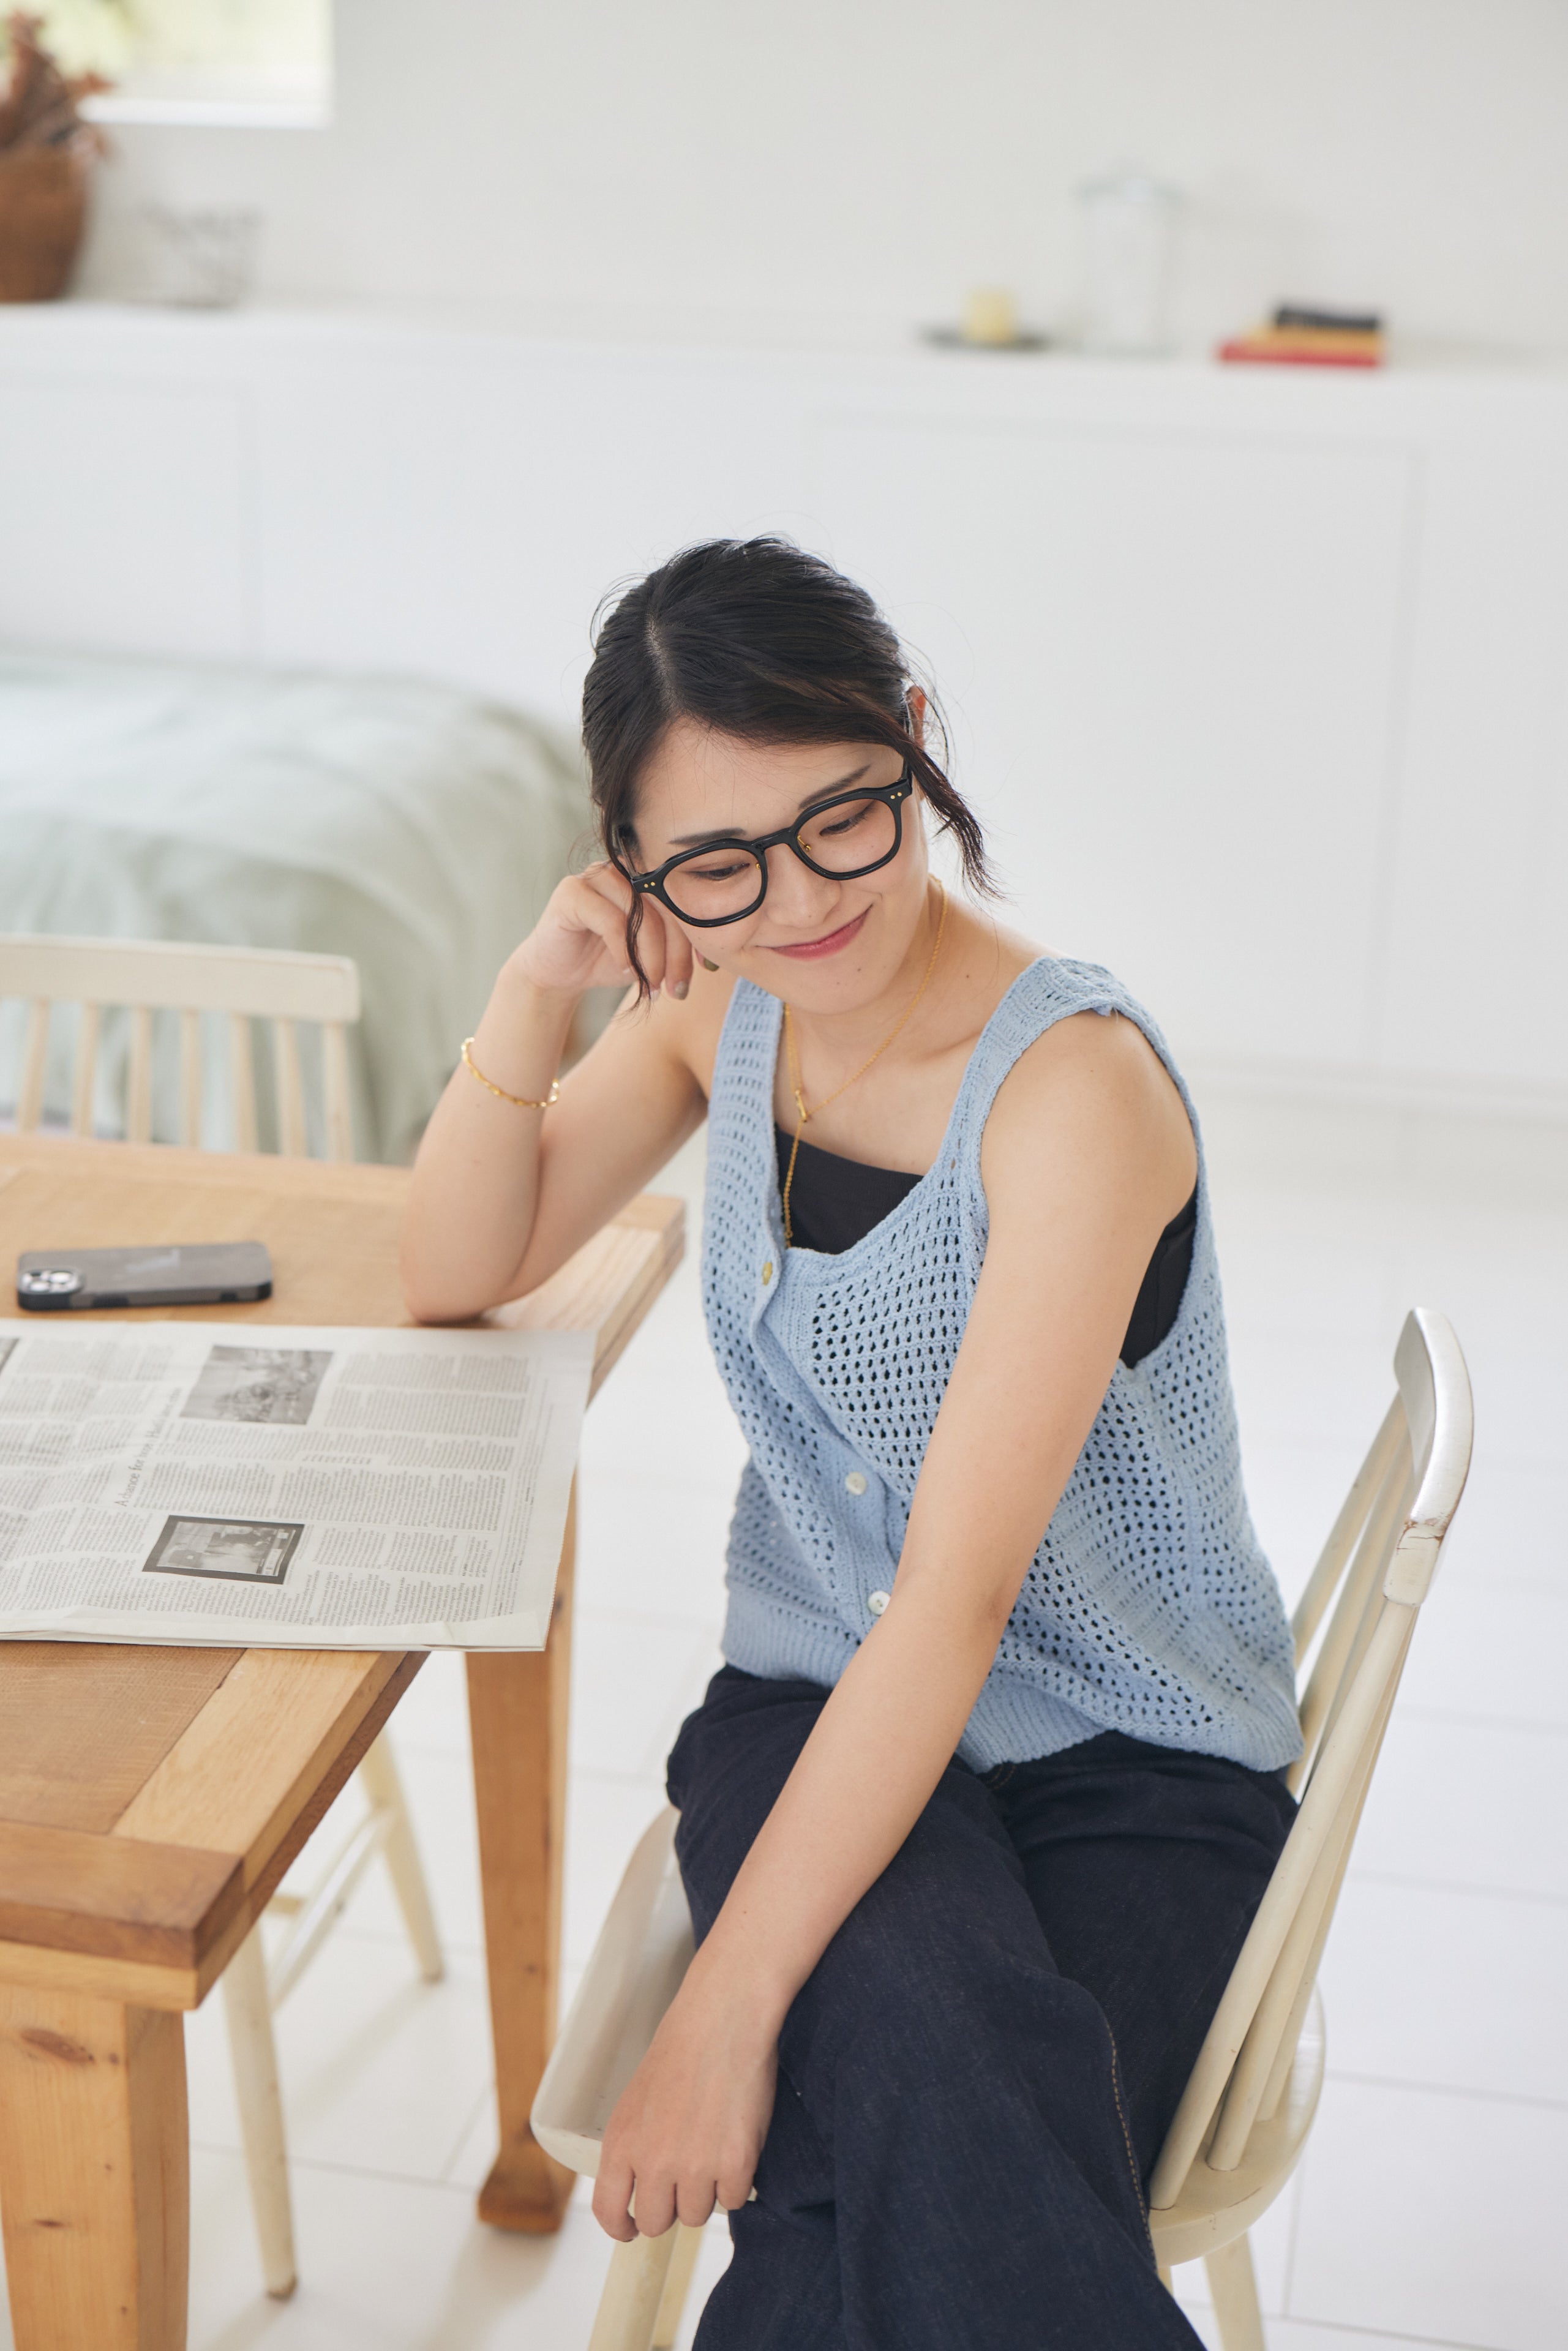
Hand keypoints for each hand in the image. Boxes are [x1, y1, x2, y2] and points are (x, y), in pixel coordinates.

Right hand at [509, 863, 696, 1000]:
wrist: (558, 973)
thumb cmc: (609, 960)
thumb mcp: (653, 954)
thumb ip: (679, 945)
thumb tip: (716, 956)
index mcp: (646, 875)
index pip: (683, 899)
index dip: (696, 936)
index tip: (704, 971)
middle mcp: (622, 868)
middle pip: (665, 903)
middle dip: (676, 951)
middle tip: (677, 988)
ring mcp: (595, 875)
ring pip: (640, 911)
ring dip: (651, 953)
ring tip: (652, 983)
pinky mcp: (571, 892)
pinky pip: (609, 918)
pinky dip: (622, 948)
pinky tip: (626, 969)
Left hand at [592, 1971, 777, 2239]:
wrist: (722, 2018)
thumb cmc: (682, 2049)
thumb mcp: (636, 2100)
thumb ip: (634, 2147)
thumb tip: (642, 2186)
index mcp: (621, 2143)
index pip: (608, 2211)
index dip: (621, 2228)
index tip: (632, 2229)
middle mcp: (654, 2162)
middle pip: (656, 2222)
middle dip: (671, 2206)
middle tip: (686, 2177)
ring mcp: (695, 2167)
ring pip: (698, 2214)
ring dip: (707, 2191)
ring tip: (714, 2147)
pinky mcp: (735, 2164)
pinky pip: (735, 2199)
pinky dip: (738, 2179)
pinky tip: (736, 2144)